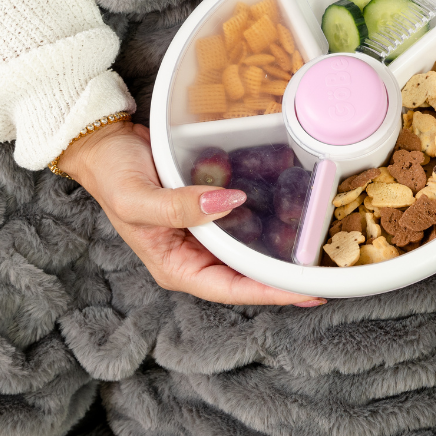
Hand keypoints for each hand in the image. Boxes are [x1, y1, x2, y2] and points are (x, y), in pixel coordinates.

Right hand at [60, 121, 322, 305]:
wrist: (106, 143)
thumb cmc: (113, 174)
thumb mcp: (137, 197)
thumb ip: (179, 206)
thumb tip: (230, 202)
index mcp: (175, 266)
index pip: (231, 289)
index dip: (270, 292)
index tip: (307, 292)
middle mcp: (194, 255)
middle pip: (249, 275)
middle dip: (287, 277)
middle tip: (329, 271)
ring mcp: (205, 232)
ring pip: (252, 248)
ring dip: (285, 247)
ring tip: (325, 245)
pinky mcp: (213, 209)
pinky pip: (247, 217)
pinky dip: (271, 214)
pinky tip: (298, 207)